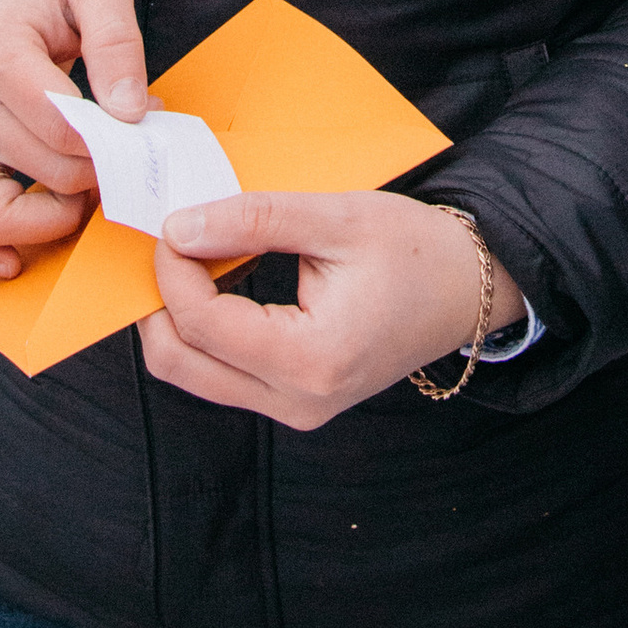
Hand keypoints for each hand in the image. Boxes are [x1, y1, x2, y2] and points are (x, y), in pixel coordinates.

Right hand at [0, 0, 148, 279]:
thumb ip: (116, 43)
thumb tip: (129, 115)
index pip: (63, 125)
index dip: (115, 139)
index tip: (148, 122)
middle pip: (45, 171)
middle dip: (101, 173)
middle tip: (133, 152)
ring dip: (49, 222)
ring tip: (88, 201)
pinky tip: (16, 262)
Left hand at [141, 191, 530, 432]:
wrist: (468, 289)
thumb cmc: (415, 250)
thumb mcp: (336, 218)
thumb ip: (254, 220)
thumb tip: (179, 227)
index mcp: (312, 359)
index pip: (203, 322)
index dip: (172, 267)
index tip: (173, 219)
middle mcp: (297, 400)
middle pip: (180, 363)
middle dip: (159, 299)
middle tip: (169, 241)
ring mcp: (295, 409)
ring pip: (194, 374)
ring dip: (176, 316)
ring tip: (191, 256)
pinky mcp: (293, 401)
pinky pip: (221, 374)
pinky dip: (204, 330)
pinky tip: (215, 280)